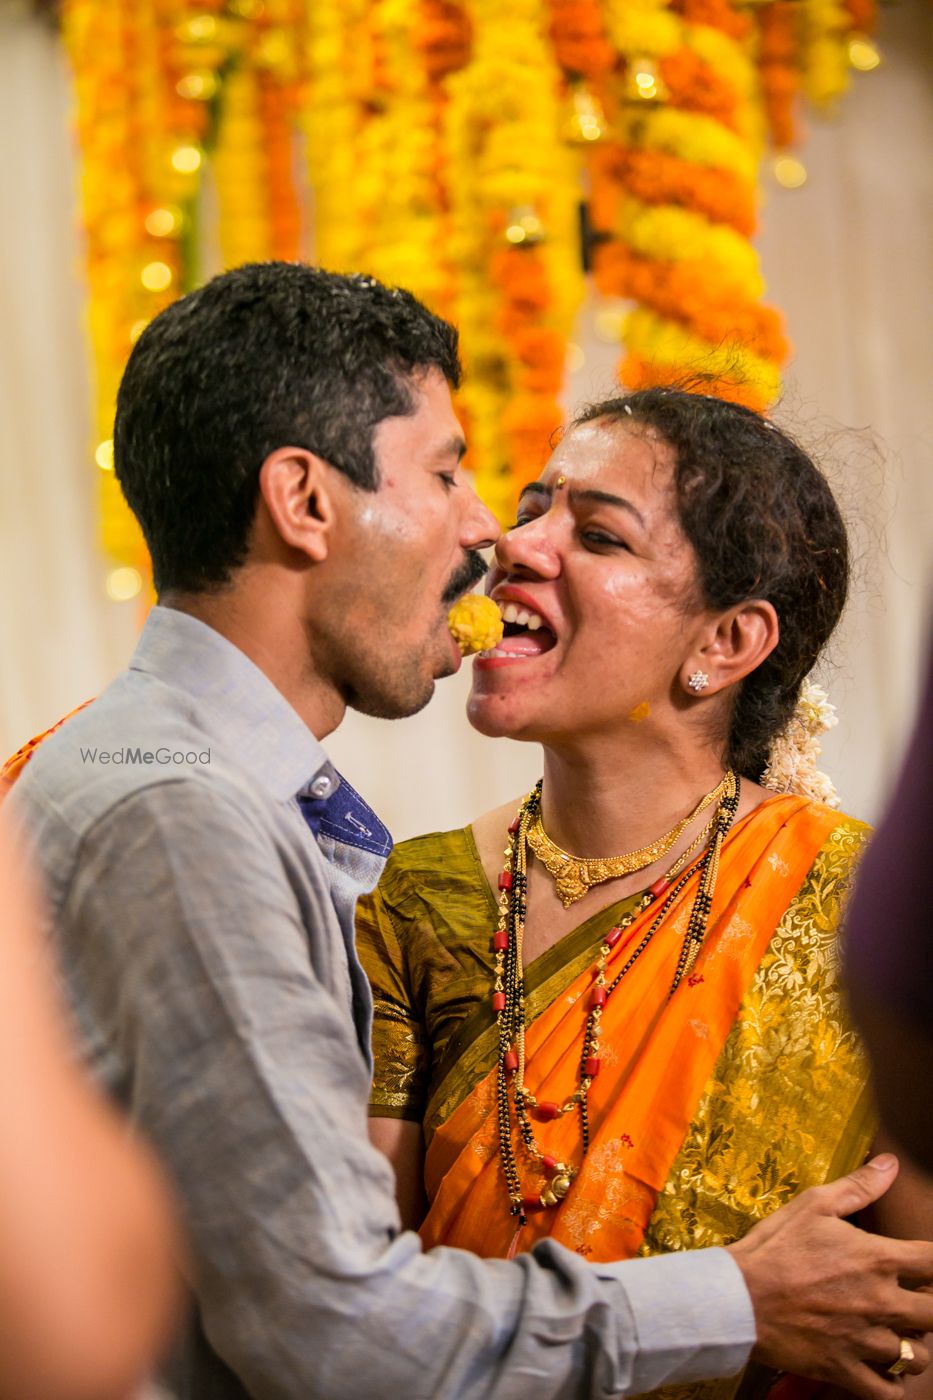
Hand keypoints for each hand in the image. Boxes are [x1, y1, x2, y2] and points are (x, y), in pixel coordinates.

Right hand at [727, 1155, 932, 1399]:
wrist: (736, 1297)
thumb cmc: (774, 1247)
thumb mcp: (813, 1205)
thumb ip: (858, 1186)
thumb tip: (891, 1163)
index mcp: (877, 1259)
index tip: (923, 1264)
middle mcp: (881, 1302)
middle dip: (928, 1306)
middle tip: (910, 1301)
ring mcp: (865, 1340)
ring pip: (917, 1356)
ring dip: (913, 1346)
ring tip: (898, 1336)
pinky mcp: (846, 1370)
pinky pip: (889, 1393)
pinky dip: (892, 1385)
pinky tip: (883, 1370)